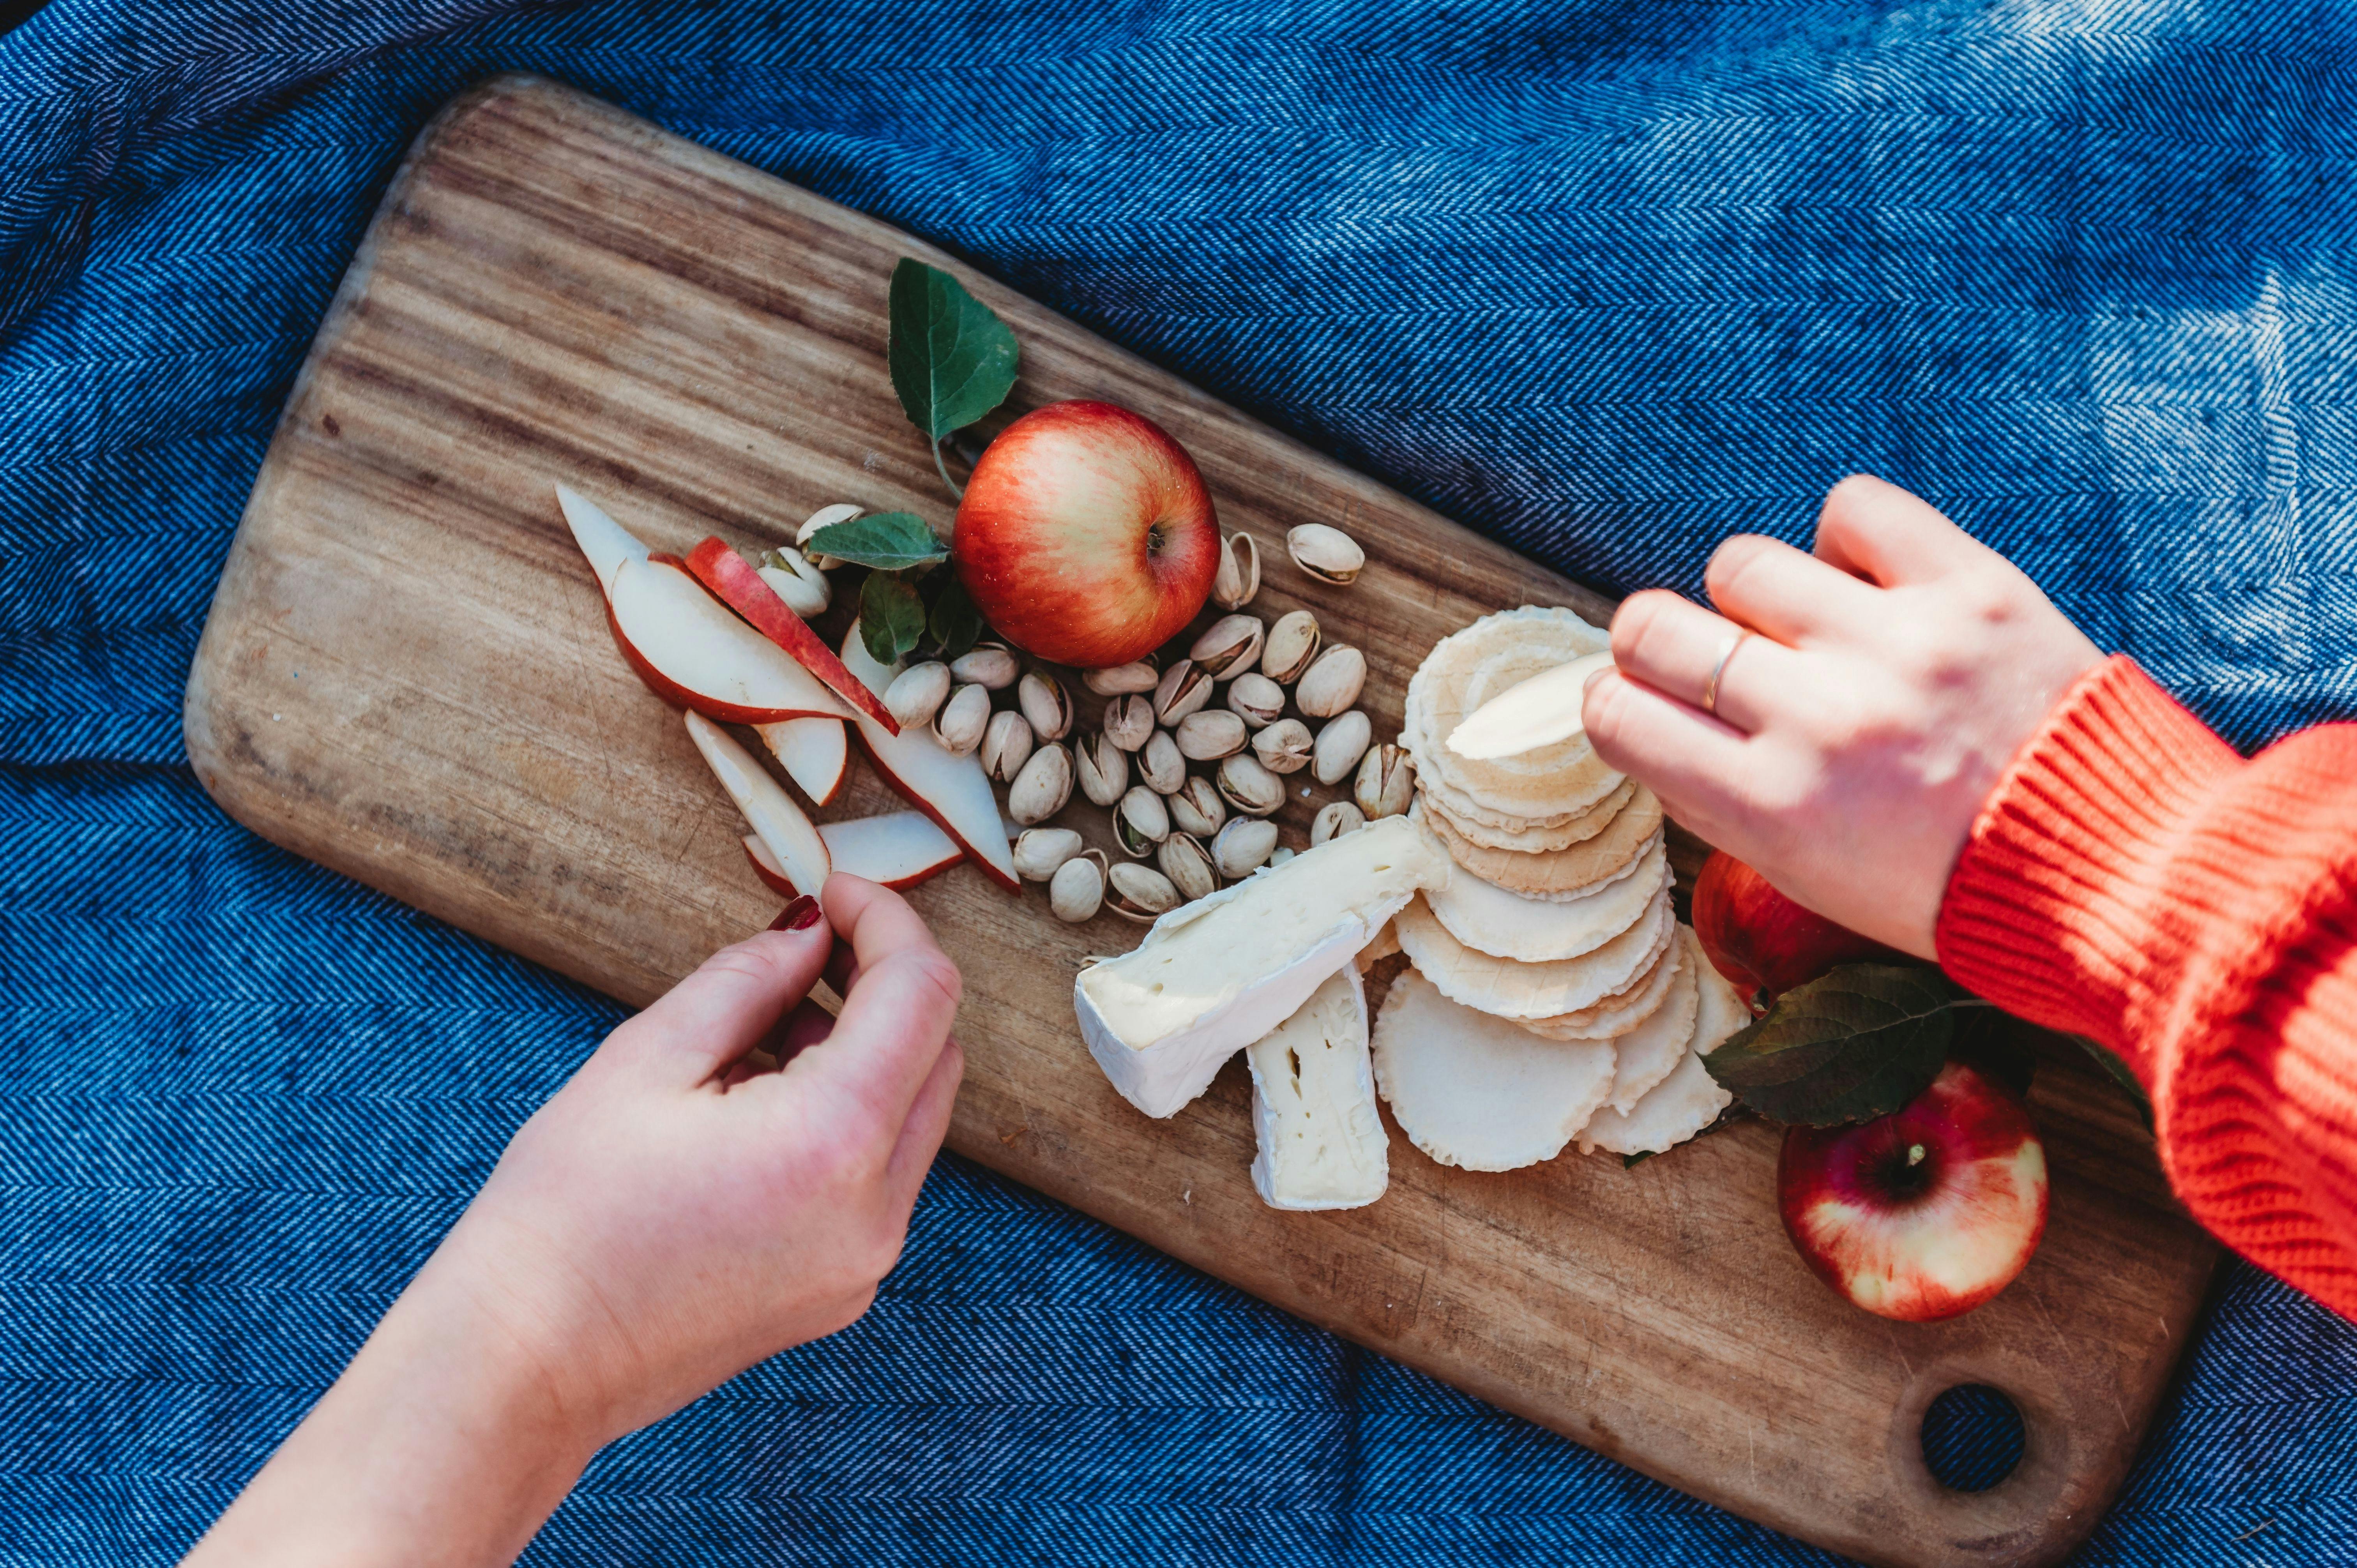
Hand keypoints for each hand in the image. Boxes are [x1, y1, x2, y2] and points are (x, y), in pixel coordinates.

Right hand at [185, 875, 962, 1566]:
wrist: (528, 1361)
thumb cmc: (565, 1214)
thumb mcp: (648, 1060)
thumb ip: (749, 980)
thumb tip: (811, 932)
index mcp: (835, 1141)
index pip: (923, 992)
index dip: (887, 920)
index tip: (833, 893)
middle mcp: (876, 1209)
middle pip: (938, 1052)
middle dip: (884, 983)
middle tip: (805, 947)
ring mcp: (867, 1259)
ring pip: (917, 1114)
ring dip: (865, 1052)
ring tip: (753, 1040)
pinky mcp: (843, 1286)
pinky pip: (882, 1175)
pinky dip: (848, 1118)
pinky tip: (756, 1108)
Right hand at [1583, 475, 2102, 958]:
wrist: (2109, 871)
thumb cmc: (1943, 885)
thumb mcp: (1802, 875)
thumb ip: (1715, 799)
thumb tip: (1646, 719)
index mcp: (1770, 805)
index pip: (1617, 714)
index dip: (1617, 702)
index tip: (1643, 705)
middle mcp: (1820, 719)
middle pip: (1653, 626)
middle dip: (1659, 643)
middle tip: (1707, 661)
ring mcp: (1895, 647)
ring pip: (1741, 564)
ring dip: (1758, 599)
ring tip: (1808, 632)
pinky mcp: (1969, 590)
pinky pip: (1852, 512)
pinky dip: (1847, 544)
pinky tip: (1872, 590)